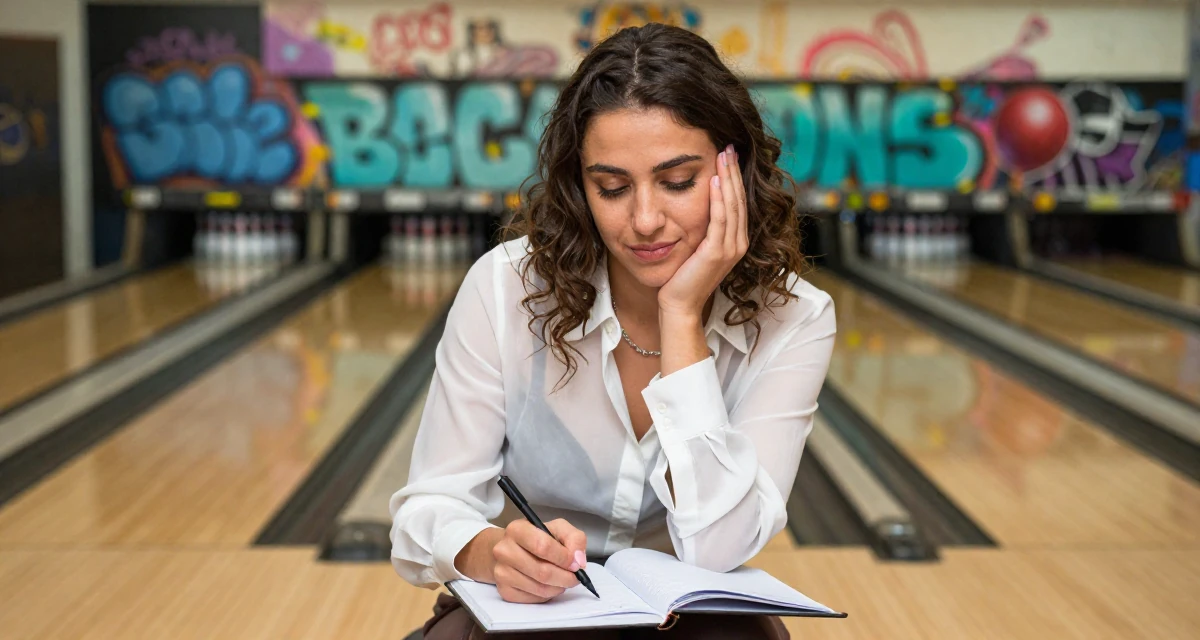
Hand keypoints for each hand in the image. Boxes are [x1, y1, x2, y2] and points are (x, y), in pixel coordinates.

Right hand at [491, 519, 587, 603]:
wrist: (511, 550)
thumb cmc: (537, 538)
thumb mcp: (558, 528)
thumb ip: (574, 539)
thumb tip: (578, 561)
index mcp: (517, 530)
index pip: (543, 546)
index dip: (564, 558)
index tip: (576, 563)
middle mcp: (504, 550)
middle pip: (542, 572)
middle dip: (565, 577)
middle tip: (575, 577)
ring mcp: (501, 572)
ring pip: (540, 588)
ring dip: (558, 587)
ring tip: (562, 580)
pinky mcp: (504, 591)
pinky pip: (534, 599)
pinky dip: (548, 595)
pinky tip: (549, 585)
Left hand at [657, 144, 747, 319]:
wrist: (679, 305)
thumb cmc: (682, 279)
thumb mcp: (696, 248)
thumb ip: (703, 230)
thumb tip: (697, 206)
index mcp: (735, 242)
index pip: (737, 203)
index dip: (735, 178)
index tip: (728, 156)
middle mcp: (737, 244)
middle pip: (739, 200)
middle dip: (734, 171)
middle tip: (729, 146)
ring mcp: (730, 249)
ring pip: (732, 205)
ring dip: (729, 178)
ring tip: (724, 155)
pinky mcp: (717, 252)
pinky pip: (719, 219)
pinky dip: (718, 198)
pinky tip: (715, 180)